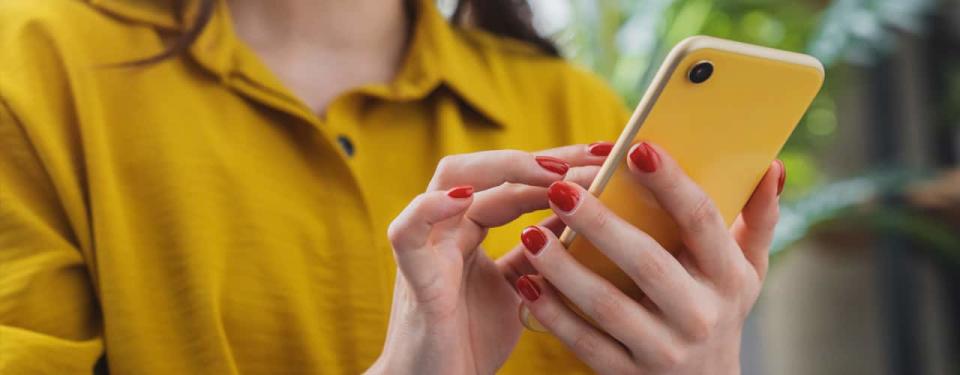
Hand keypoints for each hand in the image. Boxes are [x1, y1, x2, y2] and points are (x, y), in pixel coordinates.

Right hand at [367, 143, 612, 373]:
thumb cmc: (472, 343)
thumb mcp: (521, 289)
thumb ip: (540, 252)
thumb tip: (582, 215)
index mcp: (469, 230)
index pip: (514, 181)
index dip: (559, 165)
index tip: (608, 156)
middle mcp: (447, 229)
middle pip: (486, 168)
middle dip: (541, 157)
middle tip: (595, 156)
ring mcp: (427, 248)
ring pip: (449, 179)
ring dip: (502, 168)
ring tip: (552, 171)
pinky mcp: (413, 277)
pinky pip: (408, 231)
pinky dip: (432, 208)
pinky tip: (465, 196)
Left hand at [516, 142, 783, 373]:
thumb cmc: (719, 309)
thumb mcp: (746, 272)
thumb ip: (758, 219)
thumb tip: (770, 165)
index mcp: (728, 277)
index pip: (701, 221)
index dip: (672, 184)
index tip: (638, 148)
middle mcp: (699, 314)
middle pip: (647, 262)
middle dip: (601, 223)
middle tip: (560, 187)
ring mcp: (663, 349)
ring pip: (608, 305)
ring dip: (565, 269)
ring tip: (530, 233)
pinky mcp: (629, 374)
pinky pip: (584, 343)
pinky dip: (553, 314)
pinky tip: (525, 282)